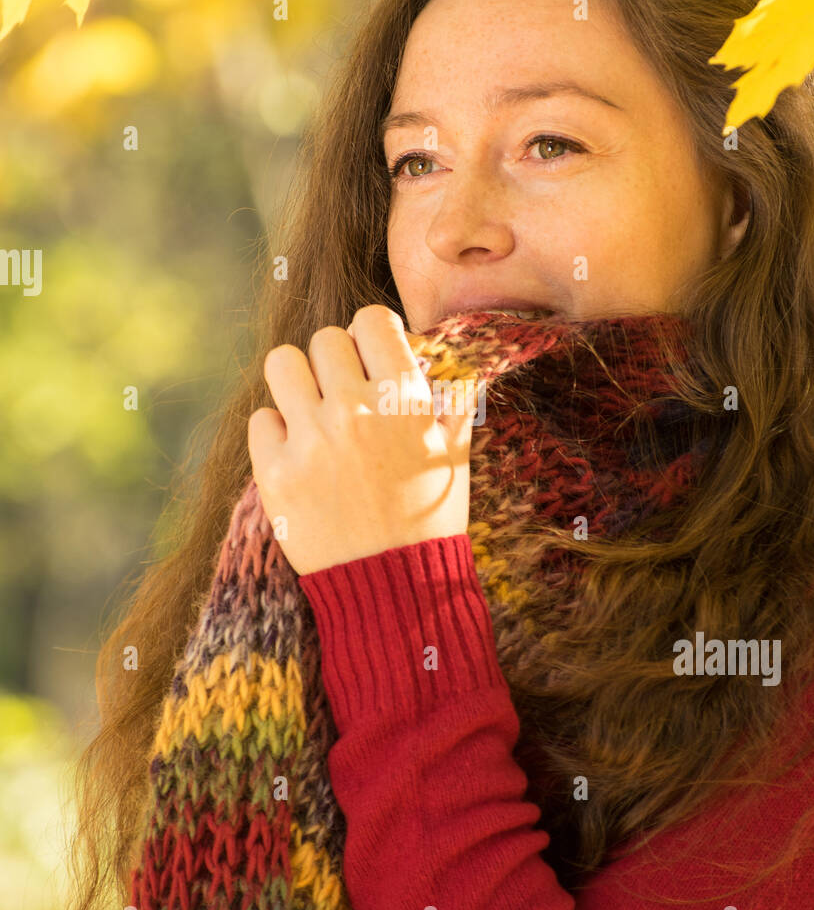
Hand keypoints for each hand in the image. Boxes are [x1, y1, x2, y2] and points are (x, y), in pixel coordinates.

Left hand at [247, 304, 475, 574]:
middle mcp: (355, 411)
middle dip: (336, 361)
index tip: (373, 354)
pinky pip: (261, 418)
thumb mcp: (456, 455)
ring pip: (282, 364)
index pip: (371, 319)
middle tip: (344, 392)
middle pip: (324, 339)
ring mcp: (310, 440)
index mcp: (404, 399)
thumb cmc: (431, 519)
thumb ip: (453, 402)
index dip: (372, 334)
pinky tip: (299, 453)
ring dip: (298, 383)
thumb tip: (450, 366)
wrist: (395, 590)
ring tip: (312, 411)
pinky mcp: (274, 472)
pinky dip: (277, 431)